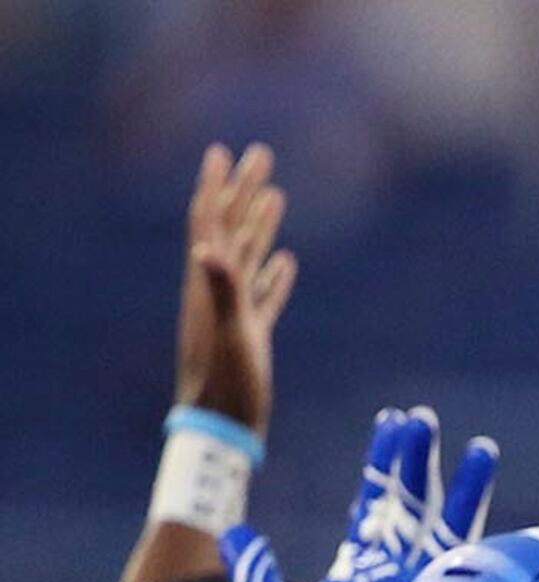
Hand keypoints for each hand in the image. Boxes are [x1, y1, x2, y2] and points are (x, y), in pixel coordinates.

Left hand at [174, 144, 294, 434]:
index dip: (217, 187)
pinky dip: (273, 273)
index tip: (224, 152)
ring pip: (248, 257)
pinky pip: (263, 294)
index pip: (211, 223)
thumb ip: (223, 292)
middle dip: (243, 191)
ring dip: (259, 224)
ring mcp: (234, 312)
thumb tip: (208, 249)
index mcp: (209, 285)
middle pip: (231, 229)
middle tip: (260, 156)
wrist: (221, 428)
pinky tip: (286, 262)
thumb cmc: (227, 386)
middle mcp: (217, 291)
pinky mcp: (250, 334)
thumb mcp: (230, 336)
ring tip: (274, 194)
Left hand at [226, 406, 498, 581]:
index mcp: (356, 578)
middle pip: (410, 508)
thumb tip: (237, 532)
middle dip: (418, 462)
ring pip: (446, 531)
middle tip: (424, 419)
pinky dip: (483, 538)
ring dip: (463, 489)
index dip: (383, 465)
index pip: (371, 508)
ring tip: (479, 449)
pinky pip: (468, 572)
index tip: (395, 423)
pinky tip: (497, 513)